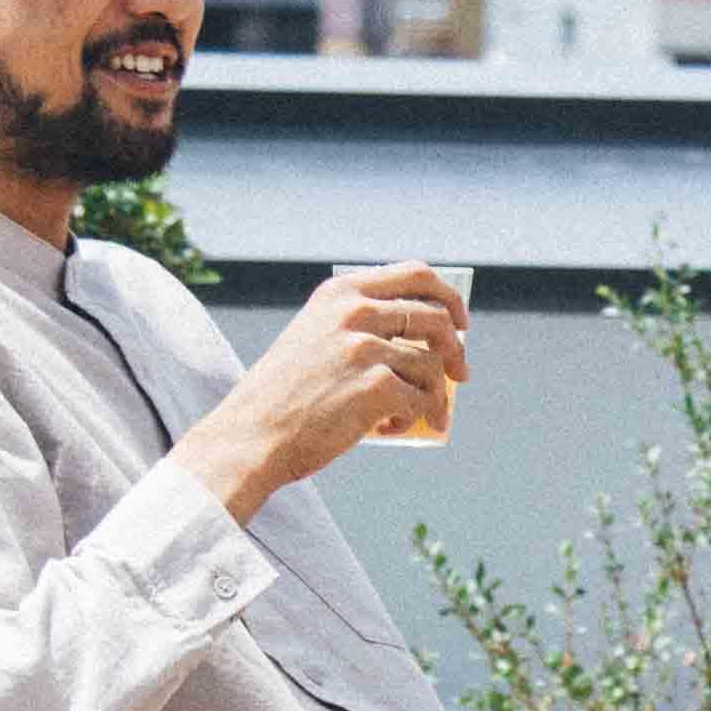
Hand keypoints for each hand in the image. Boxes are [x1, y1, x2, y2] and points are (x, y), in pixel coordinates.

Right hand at [179, 264, 464, 516]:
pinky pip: (420, 401)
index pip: (417, 274)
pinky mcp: (375, 386)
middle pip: (436, 318)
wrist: (250, 436)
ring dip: (431, 395)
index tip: (459, 322)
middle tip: (460, 375)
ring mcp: (366, 347)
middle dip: (455, 348)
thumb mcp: (314, 337)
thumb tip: (427, 343)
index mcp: (341, 293)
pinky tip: (388, 429)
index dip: (448, 297)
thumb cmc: (283, 395)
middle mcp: (355, 312)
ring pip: (431, 366)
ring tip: (410, 416)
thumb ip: (360, 326)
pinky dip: (414, 419)